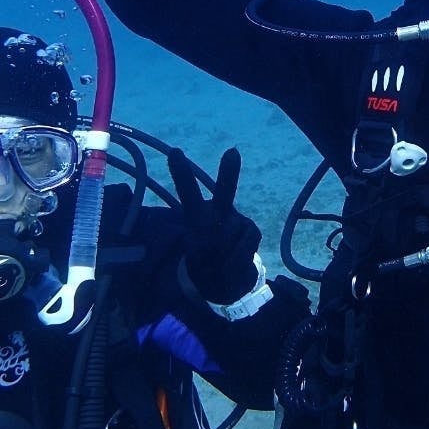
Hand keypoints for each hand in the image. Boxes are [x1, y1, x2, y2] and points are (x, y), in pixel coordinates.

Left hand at [167, 147, 260, 304]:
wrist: (225, 276)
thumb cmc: (204, 261)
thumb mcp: (194, 256)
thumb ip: (205, 250)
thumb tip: (230, 247)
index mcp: (197, 214)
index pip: (188, 193)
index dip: (182, 175)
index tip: (176, 152)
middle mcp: (218, 211)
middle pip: (225, 192)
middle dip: (229, 173)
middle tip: (232, 152)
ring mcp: (237, 221)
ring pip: (233, 235)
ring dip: (225, 254)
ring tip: (219, 261)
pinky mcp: (252, 231)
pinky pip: (244, 247)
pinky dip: (237, 259)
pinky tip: (232, 261)